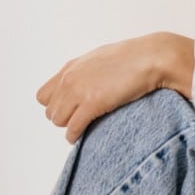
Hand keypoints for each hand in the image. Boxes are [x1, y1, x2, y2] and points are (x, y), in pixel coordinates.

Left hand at [36, 32, 194, 142]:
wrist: (151, 58)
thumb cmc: (133, 58)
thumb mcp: (100, 59)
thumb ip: (85, 72)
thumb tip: (85, 85)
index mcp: (70, 68)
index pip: (44, 96)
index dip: (57, 105)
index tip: (72, 109)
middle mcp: (69, 79)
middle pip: (50, 111)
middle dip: (64, 117)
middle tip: (82, 119)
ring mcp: (79, 91)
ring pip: (58, 121)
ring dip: (70, 126)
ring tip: (84, 126)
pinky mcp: (92, 103)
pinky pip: (72, 128)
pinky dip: (75, 136)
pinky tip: (84, 135)